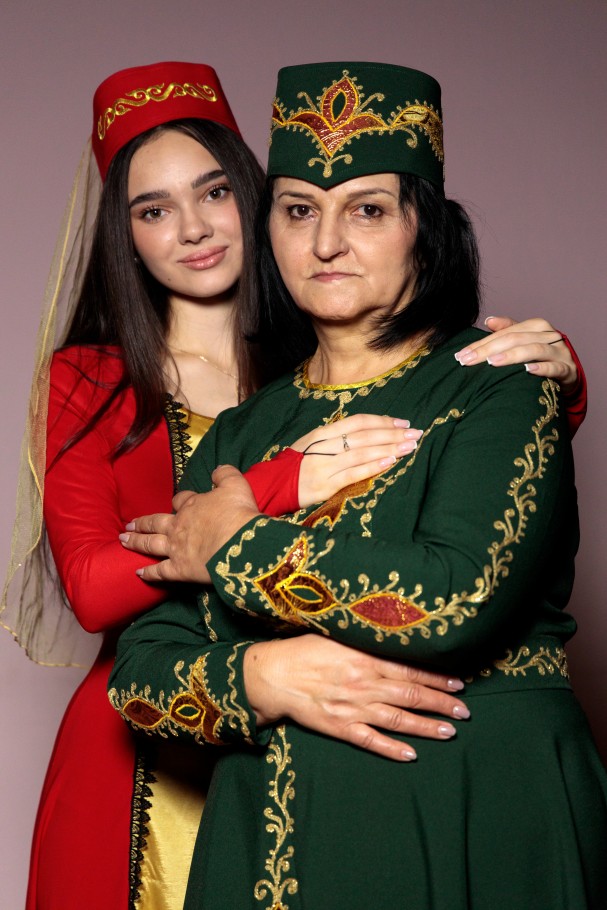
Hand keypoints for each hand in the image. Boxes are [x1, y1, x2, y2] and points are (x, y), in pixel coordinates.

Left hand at [119, 466, 259, 582]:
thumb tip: (217, 469)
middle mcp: (178, 526)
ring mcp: (176, 548)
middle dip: (142, 522)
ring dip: (136, 541)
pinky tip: (138, 573)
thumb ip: (225, 474)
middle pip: (155, 522)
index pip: (180, 500)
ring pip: (150, 544)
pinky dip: (148, 573)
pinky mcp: (179, 570)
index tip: (177, 501)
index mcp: (192, 506)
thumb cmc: (238, 513)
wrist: (239, 542)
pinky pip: (159, 571)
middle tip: (129, 524)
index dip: (178, 500)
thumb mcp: (235, 484)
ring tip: (124, 539)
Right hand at [244, 634, 469, 761]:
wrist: (272, 676)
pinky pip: (371, 741)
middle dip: (441, 703)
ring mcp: (352, 708)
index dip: (437, 678)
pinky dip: (392, 749)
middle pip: (411, 695)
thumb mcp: (337, 636)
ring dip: (426, 727)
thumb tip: (395, 639)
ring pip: (397, 719)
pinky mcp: (340, 728)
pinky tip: (412, 755)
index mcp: (364, 658)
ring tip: (450, 732)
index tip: (458, 683)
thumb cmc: (304, 651)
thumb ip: (366, 641)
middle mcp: (363, 684)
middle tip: (465, 711)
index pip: (410, 669)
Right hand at [291, 414, 422, 507]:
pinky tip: (390, 461)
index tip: (403, 422)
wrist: (271, 485)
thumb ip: (337, 438)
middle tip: (415, 433)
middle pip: (365, 435)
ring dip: (389, 448)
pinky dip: (373, 466)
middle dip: (393, 433)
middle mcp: (324, 446)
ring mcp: (324, 465)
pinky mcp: (325, 485)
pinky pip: (353, 473)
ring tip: (409, 446)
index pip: (358, 422)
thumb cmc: (296, 464)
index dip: (383, 421)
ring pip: (362, 452)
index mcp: (322, 433)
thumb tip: (370, 433)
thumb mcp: (313, 444)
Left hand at [454, 316, 577, 391]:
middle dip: (489, 349)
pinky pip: (555, 367)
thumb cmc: (542, 357)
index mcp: (535, 326)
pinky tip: (527, 370)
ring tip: (492, 362)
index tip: (461, 355)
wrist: (569, 375)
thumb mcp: (524, 342)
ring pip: (534, 349)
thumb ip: (507, 331)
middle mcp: (548, 335)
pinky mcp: (568, 369)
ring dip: (512, 355)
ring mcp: (559, 352)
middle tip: (468, 361)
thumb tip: (488, 320)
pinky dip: (541, 368)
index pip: (503, 333)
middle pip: (515, 339)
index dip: (481, 344)